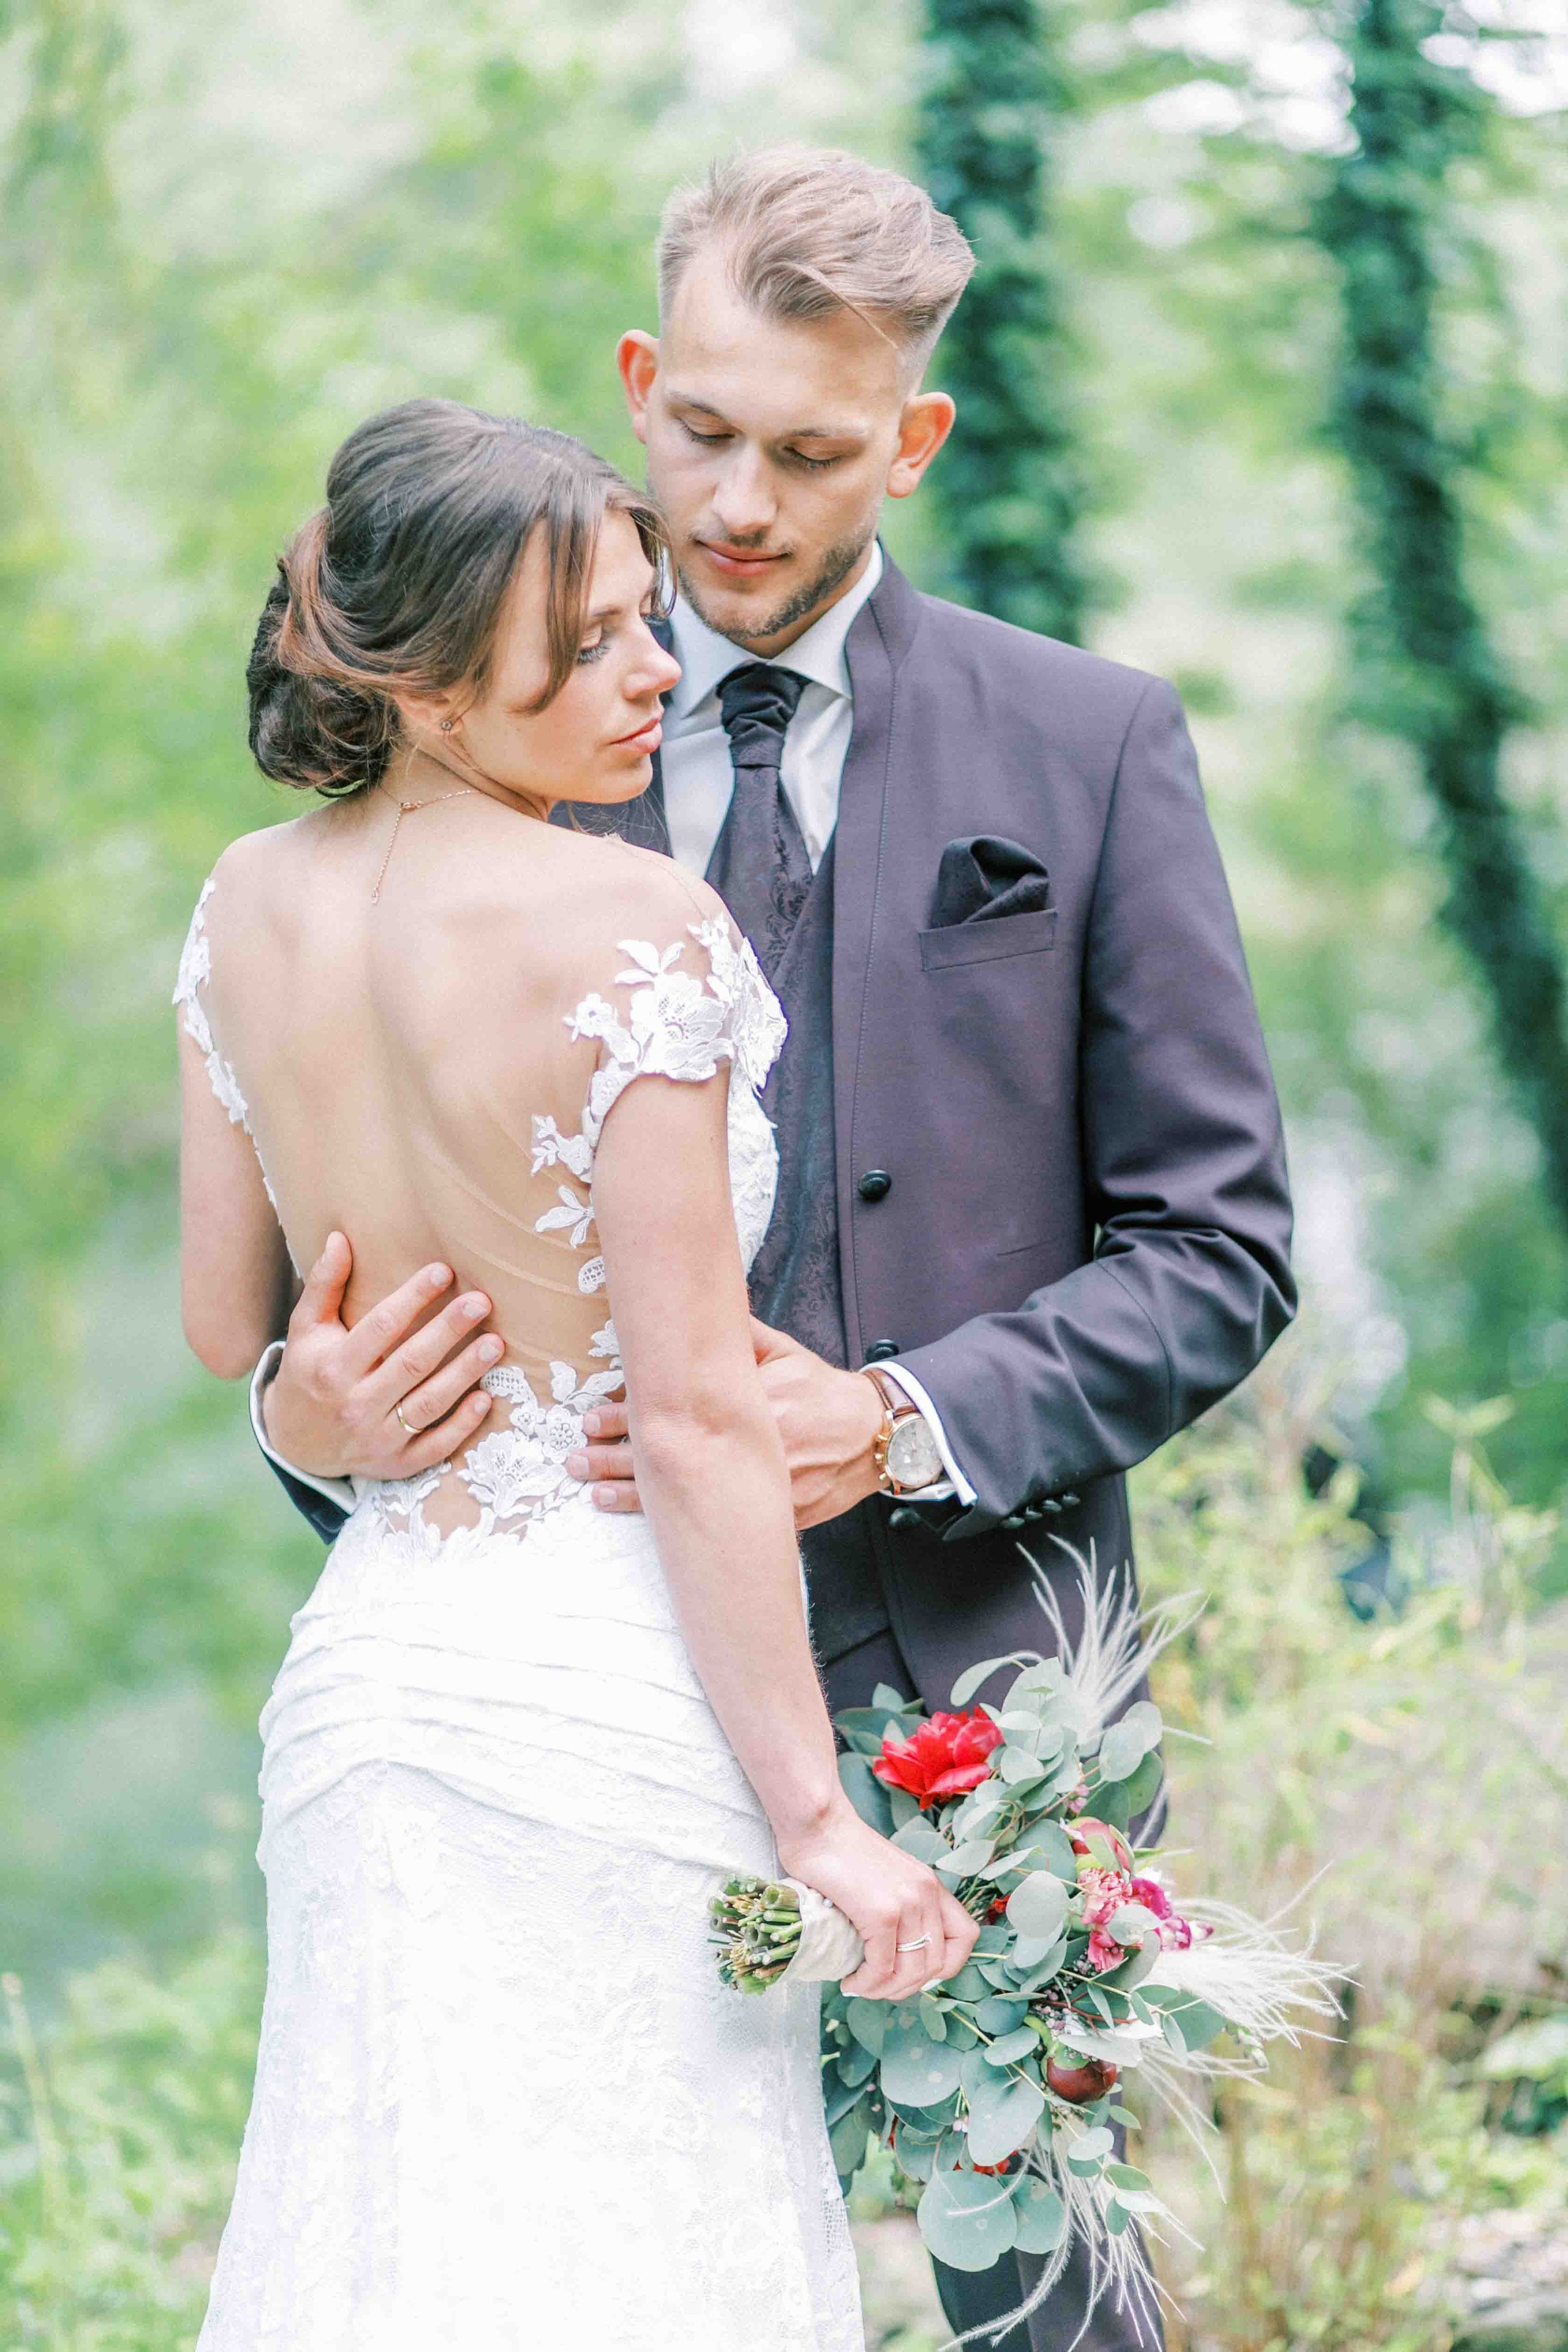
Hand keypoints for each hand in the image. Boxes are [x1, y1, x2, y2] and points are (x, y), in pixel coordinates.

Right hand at [260, 1232, 498, 1479]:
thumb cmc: (310, 1373)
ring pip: (429, 1404)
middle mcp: (356, 1404)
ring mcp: (378, 1438)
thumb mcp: (307, 1329)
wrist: (296, 1444)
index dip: (413, 1297)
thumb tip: (339, 1236)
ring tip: (496, 1343)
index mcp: (334, 1367)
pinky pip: (435, 1446)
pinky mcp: (397, 1464)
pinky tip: (485, 1398)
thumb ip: (324, 1285)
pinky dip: (462, 1426)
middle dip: (449, 1331)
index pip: (381, 1327)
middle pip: (412, 1363)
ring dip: (465, 1373)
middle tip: (481, 1302)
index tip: (444, 1271)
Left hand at [564, 1318, 882, 1529]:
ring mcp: (760, 1485)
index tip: (592, 1416)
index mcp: (746, 1400)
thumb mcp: (786, 1353)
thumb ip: (742, 1335)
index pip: (674, 1407)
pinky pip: (717, 1521)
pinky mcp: (772, 1515)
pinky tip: (649, 1525)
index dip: (627, 1414)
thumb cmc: (824, 1392)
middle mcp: (749, 1444)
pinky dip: (680, 1523)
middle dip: (616, 1456)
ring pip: (685, 1492)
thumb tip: (701, 1306)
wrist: (877, 1438)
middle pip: (669, 1453)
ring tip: (593, 1489)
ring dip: (634, 1493)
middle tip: (577, 1456)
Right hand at [776, 1800, 978, 2001]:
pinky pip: (882, 1968)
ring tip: (860, 1986)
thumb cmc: (841, 1850)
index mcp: (931, 1886)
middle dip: (906, 1987)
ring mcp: (907, 1903)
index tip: (912, 1970)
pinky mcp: (881, 1913)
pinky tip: (850, 1980)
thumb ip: (900, 1905)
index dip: (944, 1965)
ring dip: (885, 1990)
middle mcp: (927, 1894)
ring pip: (912, 1973)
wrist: (818, 1824)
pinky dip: (866, 1983)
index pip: (966, 1937)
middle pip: (937, 1965)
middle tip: (877, 1986)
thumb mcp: (887, 1877)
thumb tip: (893, 1953)